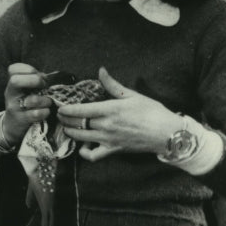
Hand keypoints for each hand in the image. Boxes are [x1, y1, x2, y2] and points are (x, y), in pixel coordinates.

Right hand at [0, 63, 52, 145]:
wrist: (12, 126)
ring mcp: (14, 108)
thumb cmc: (23, 104)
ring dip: (45, 100)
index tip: (37, 75)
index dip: (28, 69)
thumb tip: (47, 77)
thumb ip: (34, 80)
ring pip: (32, 100)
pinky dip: (45, 112)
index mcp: (13, 84)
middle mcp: (11, 94)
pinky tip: (46, 112)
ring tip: (48, 102)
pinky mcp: (21, 120)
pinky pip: (36, 114)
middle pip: (16, 81)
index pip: (13, 69)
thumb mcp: (24, 90)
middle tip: (43, 86)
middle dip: (35, 80)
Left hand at [57, 67, 180, 160]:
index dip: (67, 110)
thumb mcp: (132, 95)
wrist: (166, 133)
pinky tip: (84, 146)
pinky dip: (85, 153)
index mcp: (110, 109)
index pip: (81, 110)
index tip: (60, 108)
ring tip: (67, 128)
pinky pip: (93, 156)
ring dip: (71, 133)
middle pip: (78, 124)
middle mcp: (106, 126)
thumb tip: (101, 70)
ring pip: (81, 138)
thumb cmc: (152, 111)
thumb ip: (113, 85)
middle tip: (60, 116)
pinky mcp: (113, 151)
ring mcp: (108, 140)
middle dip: (65, 120)